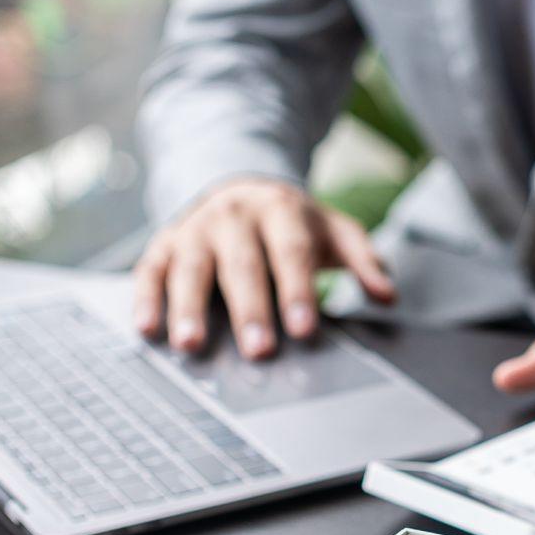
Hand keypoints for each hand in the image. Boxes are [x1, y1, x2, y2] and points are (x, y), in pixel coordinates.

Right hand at [132, 178, 393, 358]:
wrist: (237, 183)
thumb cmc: (291, 223)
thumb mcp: (332, 230)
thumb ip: (363, 260)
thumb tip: (388, 295)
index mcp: (281, 211)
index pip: (292, 253)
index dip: (298, 291)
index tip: (304, 329)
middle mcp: (234, 216)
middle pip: (242, 266)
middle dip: (250, 310)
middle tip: (258, 351)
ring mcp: (194, 229)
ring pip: (190, 268)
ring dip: (188, 307)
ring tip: (192, 345)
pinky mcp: (164, 244)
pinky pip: (150, 270)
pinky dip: (146, 298)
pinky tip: (147, 328)